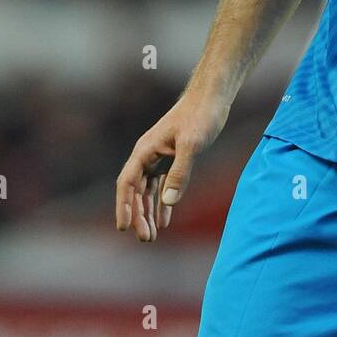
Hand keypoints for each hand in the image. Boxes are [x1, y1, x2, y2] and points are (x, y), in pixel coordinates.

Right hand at [115, 93, 229, 241]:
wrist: (213, 97)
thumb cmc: (201, 115)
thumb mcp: (192, 144)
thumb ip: (181, 172)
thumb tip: (168, 202)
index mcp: (145, 150)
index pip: (127, 183)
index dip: (124, 206)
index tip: (124, 227)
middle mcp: (148, 155)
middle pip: (136, 191)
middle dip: (138, 216)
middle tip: (146, 239)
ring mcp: (159, 157)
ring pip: (148, 191)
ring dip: (148, 212)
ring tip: (152, 236)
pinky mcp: (173, 158)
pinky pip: (162, 185)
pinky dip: (162, 203)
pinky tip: (165, 220)